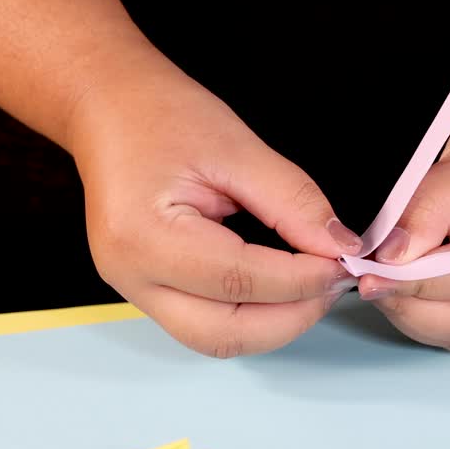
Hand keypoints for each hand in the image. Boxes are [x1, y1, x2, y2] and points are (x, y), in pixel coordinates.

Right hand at [70, 49, 361, 357]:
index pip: (240, 280)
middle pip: (224, 333)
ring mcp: (134, 291)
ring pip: (215, 340)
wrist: (107, 109)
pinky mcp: (146, 293)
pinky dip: (250, 316)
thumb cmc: (159, 116)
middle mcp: (131, 277)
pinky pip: (205, 324)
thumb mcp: (237, 147)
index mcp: (144, 236)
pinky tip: (279, 289)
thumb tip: (339, 245)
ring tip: (310, 288)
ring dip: (272, 325)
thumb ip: (293, 202)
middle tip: (332, 282)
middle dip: (291, 317)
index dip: (302, 278)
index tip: (342, 260)